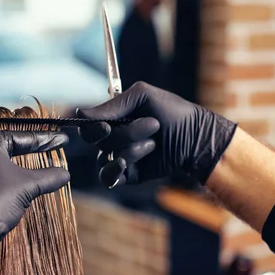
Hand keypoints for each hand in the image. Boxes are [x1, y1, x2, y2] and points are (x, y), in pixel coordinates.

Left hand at [0, 131, 69, 262]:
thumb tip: (65, 173)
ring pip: (0, 159)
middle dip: (32, 148)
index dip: (45, 139)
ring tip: (40, 163)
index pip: (22, 136)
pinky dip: (8, 173)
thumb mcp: (27, 187)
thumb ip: (49, 176)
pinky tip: (19, 179)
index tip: (62, 139)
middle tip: (53, 147)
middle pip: (10, 145)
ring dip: (20, 162)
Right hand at [77, 82, 236, 186]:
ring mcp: (118, 157)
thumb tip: (79, 114)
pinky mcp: (127, 175)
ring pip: (105, 158)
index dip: (93, 127)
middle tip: (151, 125)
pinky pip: (108, 178)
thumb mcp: (142, 96)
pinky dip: (114, 171)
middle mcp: (112, 138)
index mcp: (112, 118)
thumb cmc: (171, 112)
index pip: (87, 126)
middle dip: (125, 133)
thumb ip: (112, 105)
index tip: (108, 126)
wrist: (195, 138)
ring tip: (153, 143)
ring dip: (132, 149)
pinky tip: (127, 164)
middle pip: (97, 141)